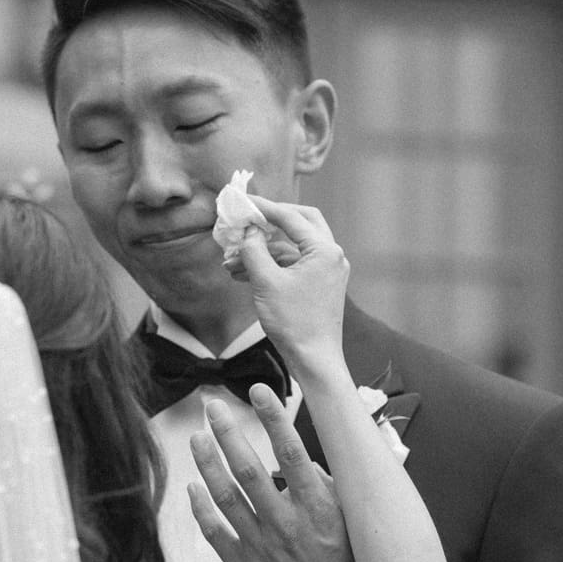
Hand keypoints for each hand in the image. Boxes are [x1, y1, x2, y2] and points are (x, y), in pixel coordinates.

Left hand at [188, 386, 363, 561]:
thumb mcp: (353, 524)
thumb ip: (330, 488)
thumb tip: (308, 459)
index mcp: (319, 510)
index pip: (291, 452)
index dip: (273, 418)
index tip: (258, 390)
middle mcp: (287, 525)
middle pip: (248, 470)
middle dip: (227, 433)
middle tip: (211, 407)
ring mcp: (262, 548)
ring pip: (226, 497)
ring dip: (207, 463)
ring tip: (197, 437)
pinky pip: (216, 532)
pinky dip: (201, 508)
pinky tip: (193, 486)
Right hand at [234, 200, 348, 375]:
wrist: (313, 360)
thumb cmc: (294, 323)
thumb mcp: (266, 282)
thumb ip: (254, 249)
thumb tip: (248, 229)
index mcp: (324, 250)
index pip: (291, 216)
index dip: (264, 207)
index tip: (243, 201)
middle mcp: (331, 255)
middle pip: (300, 222)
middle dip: (271, 220)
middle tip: (249, 218)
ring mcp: (327, 271)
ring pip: (292, 248)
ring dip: (263, 251)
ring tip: (231, 261)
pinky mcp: (320, 285)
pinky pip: (294, 266)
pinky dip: (271, 267)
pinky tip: (244, 274)